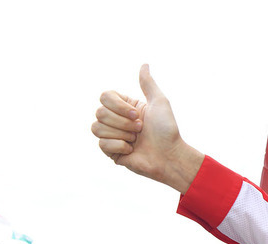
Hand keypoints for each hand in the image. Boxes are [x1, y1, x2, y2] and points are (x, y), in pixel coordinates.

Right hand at [91, 64, 202, 192]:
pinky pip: (102, 144)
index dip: (119, 106)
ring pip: (97, 128)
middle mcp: (116, 120)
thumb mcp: (159, 102)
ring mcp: (112, 136)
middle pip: (100, 113)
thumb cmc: (167, 130)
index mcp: (125, 107)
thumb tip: (144, 64)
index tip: (137, 114)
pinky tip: (132, 150)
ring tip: (136, 140)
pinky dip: (119, 146)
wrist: (170, 156)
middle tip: (141, 129)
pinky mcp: (112, 152)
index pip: (104, 97)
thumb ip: (148, 84)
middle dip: (123, 123)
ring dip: (121, 134)